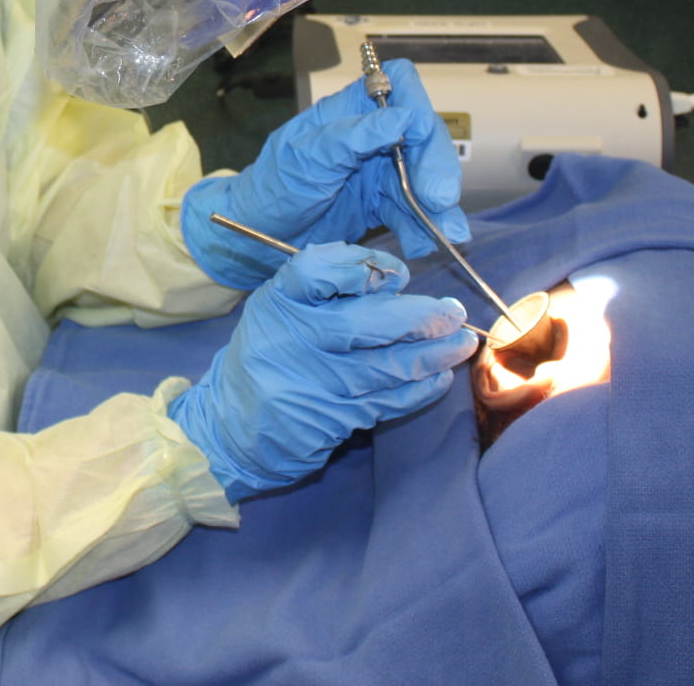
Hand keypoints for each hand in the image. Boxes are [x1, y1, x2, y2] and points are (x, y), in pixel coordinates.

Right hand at [168, 242, 474, 502]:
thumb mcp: (280, 308)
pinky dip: (420, 389)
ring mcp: (314, 384)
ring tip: (461, 343)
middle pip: (365, 323)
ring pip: (387, 366)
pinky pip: (387, 401)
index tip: (395, 274)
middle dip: (421, 316)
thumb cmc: (269, 353)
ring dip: (434, 354)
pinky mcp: (332, 419)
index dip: (363, 267)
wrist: (232, 425)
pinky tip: (439, 377)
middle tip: (453, 311)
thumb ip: (326, 286)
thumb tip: (393, 278)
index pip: (316, 271)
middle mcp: (293, 340)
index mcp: (279, 303)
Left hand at [182, 58, 469, 288]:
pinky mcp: (381, 203)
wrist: (257, 236)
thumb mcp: (306, 157)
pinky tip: (425, 245)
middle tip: (440, 199)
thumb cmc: (272, 186)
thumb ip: (351, 137)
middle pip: (422, 136)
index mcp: (349, 110)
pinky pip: (412, 212)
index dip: (417, 105)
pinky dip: (423, 228)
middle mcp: (371, 135)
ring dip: (439, 206)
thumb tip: (400, 117)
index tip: (421, 138)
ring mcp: (379, 170)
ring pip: (423, 178)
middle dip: (436, 166)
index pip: (398, 86)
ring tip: (449, 234)